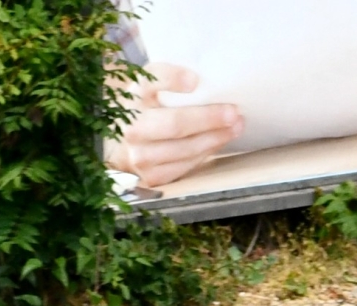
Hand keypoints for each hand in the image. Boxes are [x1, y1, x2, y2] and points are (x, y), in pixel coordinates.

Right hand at [106, 63, 242, 190]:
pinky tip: (219, 142)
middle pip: (175, 124)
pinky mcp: (152, 176)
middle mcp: (132, 126)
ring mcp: (140, 155)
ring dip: (215, 138)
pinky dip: (207, 153)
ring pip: (186, 149)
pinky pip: (187, 166)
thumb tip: (198, 81)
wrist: (120, 143)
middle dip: (208, 118)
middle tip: (233, 113)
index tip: (193, 80)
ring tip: (236, 127)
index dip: (171, 79)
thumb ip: (168, 79)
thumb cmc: (145, 110)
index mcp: (133, 96)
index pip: (150, 82)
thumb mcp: (150, 88)